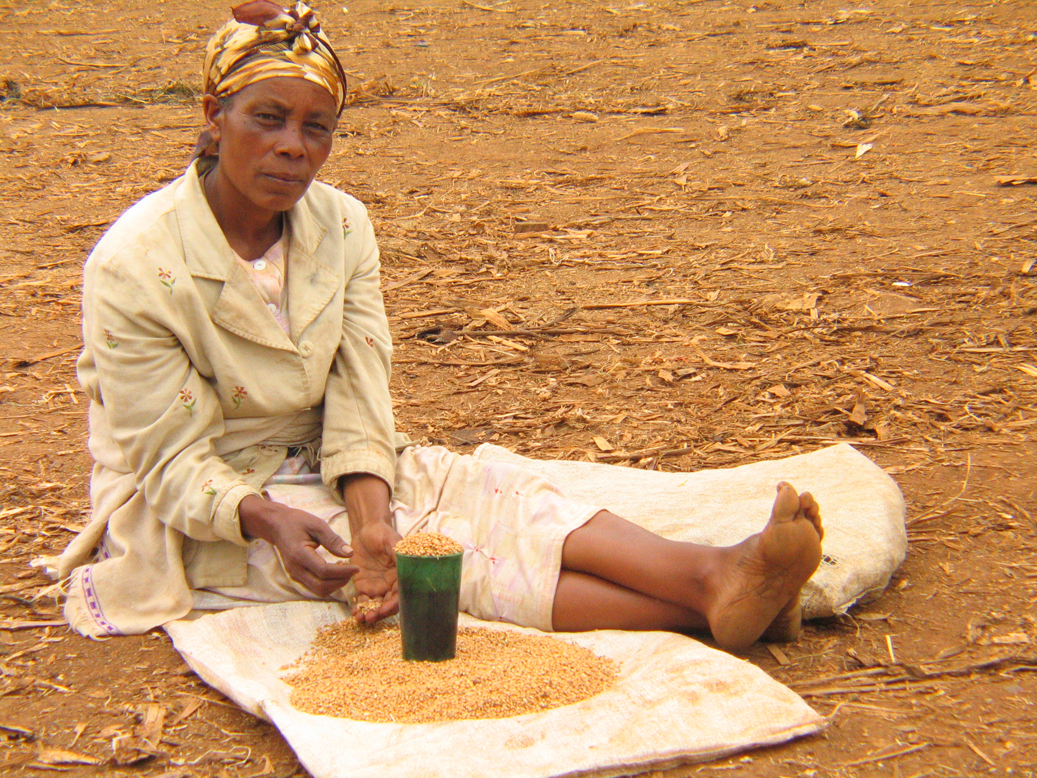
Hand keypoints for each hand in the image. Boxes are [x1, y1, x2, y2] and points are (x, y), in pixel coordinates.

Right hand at [238, 495, 357, 597]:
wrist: (277, 526)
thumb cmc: (297, 522)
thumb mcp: (317, 525)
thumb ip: (333, 540)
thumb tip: (350, 553)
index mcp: (299, 555)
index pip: (323, 571)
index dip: (342, 572)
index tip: (357, 567)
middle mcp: (295, 569)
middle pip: (321, 586)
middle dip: (340, 581)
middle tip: (352, 569)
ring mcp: (295, 574)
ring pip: (318, 590)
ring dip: (335, 585)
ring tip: (345, 570)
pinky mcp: (297, 576)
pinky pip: (315, 587)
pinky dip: (328, 584)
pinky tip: (336, 571)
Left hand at [350, 519, 401, 623]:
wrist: (367, 530)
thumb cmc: (383, 533)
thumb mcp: (392, 540)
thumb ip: (397, 553)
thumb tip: (404, 564)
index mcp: (401, 574)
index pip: (400, 593)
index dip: (393, 604)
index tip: (384, 609)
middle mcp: (391, 583)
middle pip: (388, 603)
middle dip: (380, 613)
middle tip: (370, 617)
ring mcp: (377, 586)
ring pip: (376, 605)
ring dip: (370, 613)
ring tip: (361, 618)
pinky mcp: (364, 585)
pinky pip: (363, 600)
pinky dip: (360, 608)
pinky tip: (355, 613)